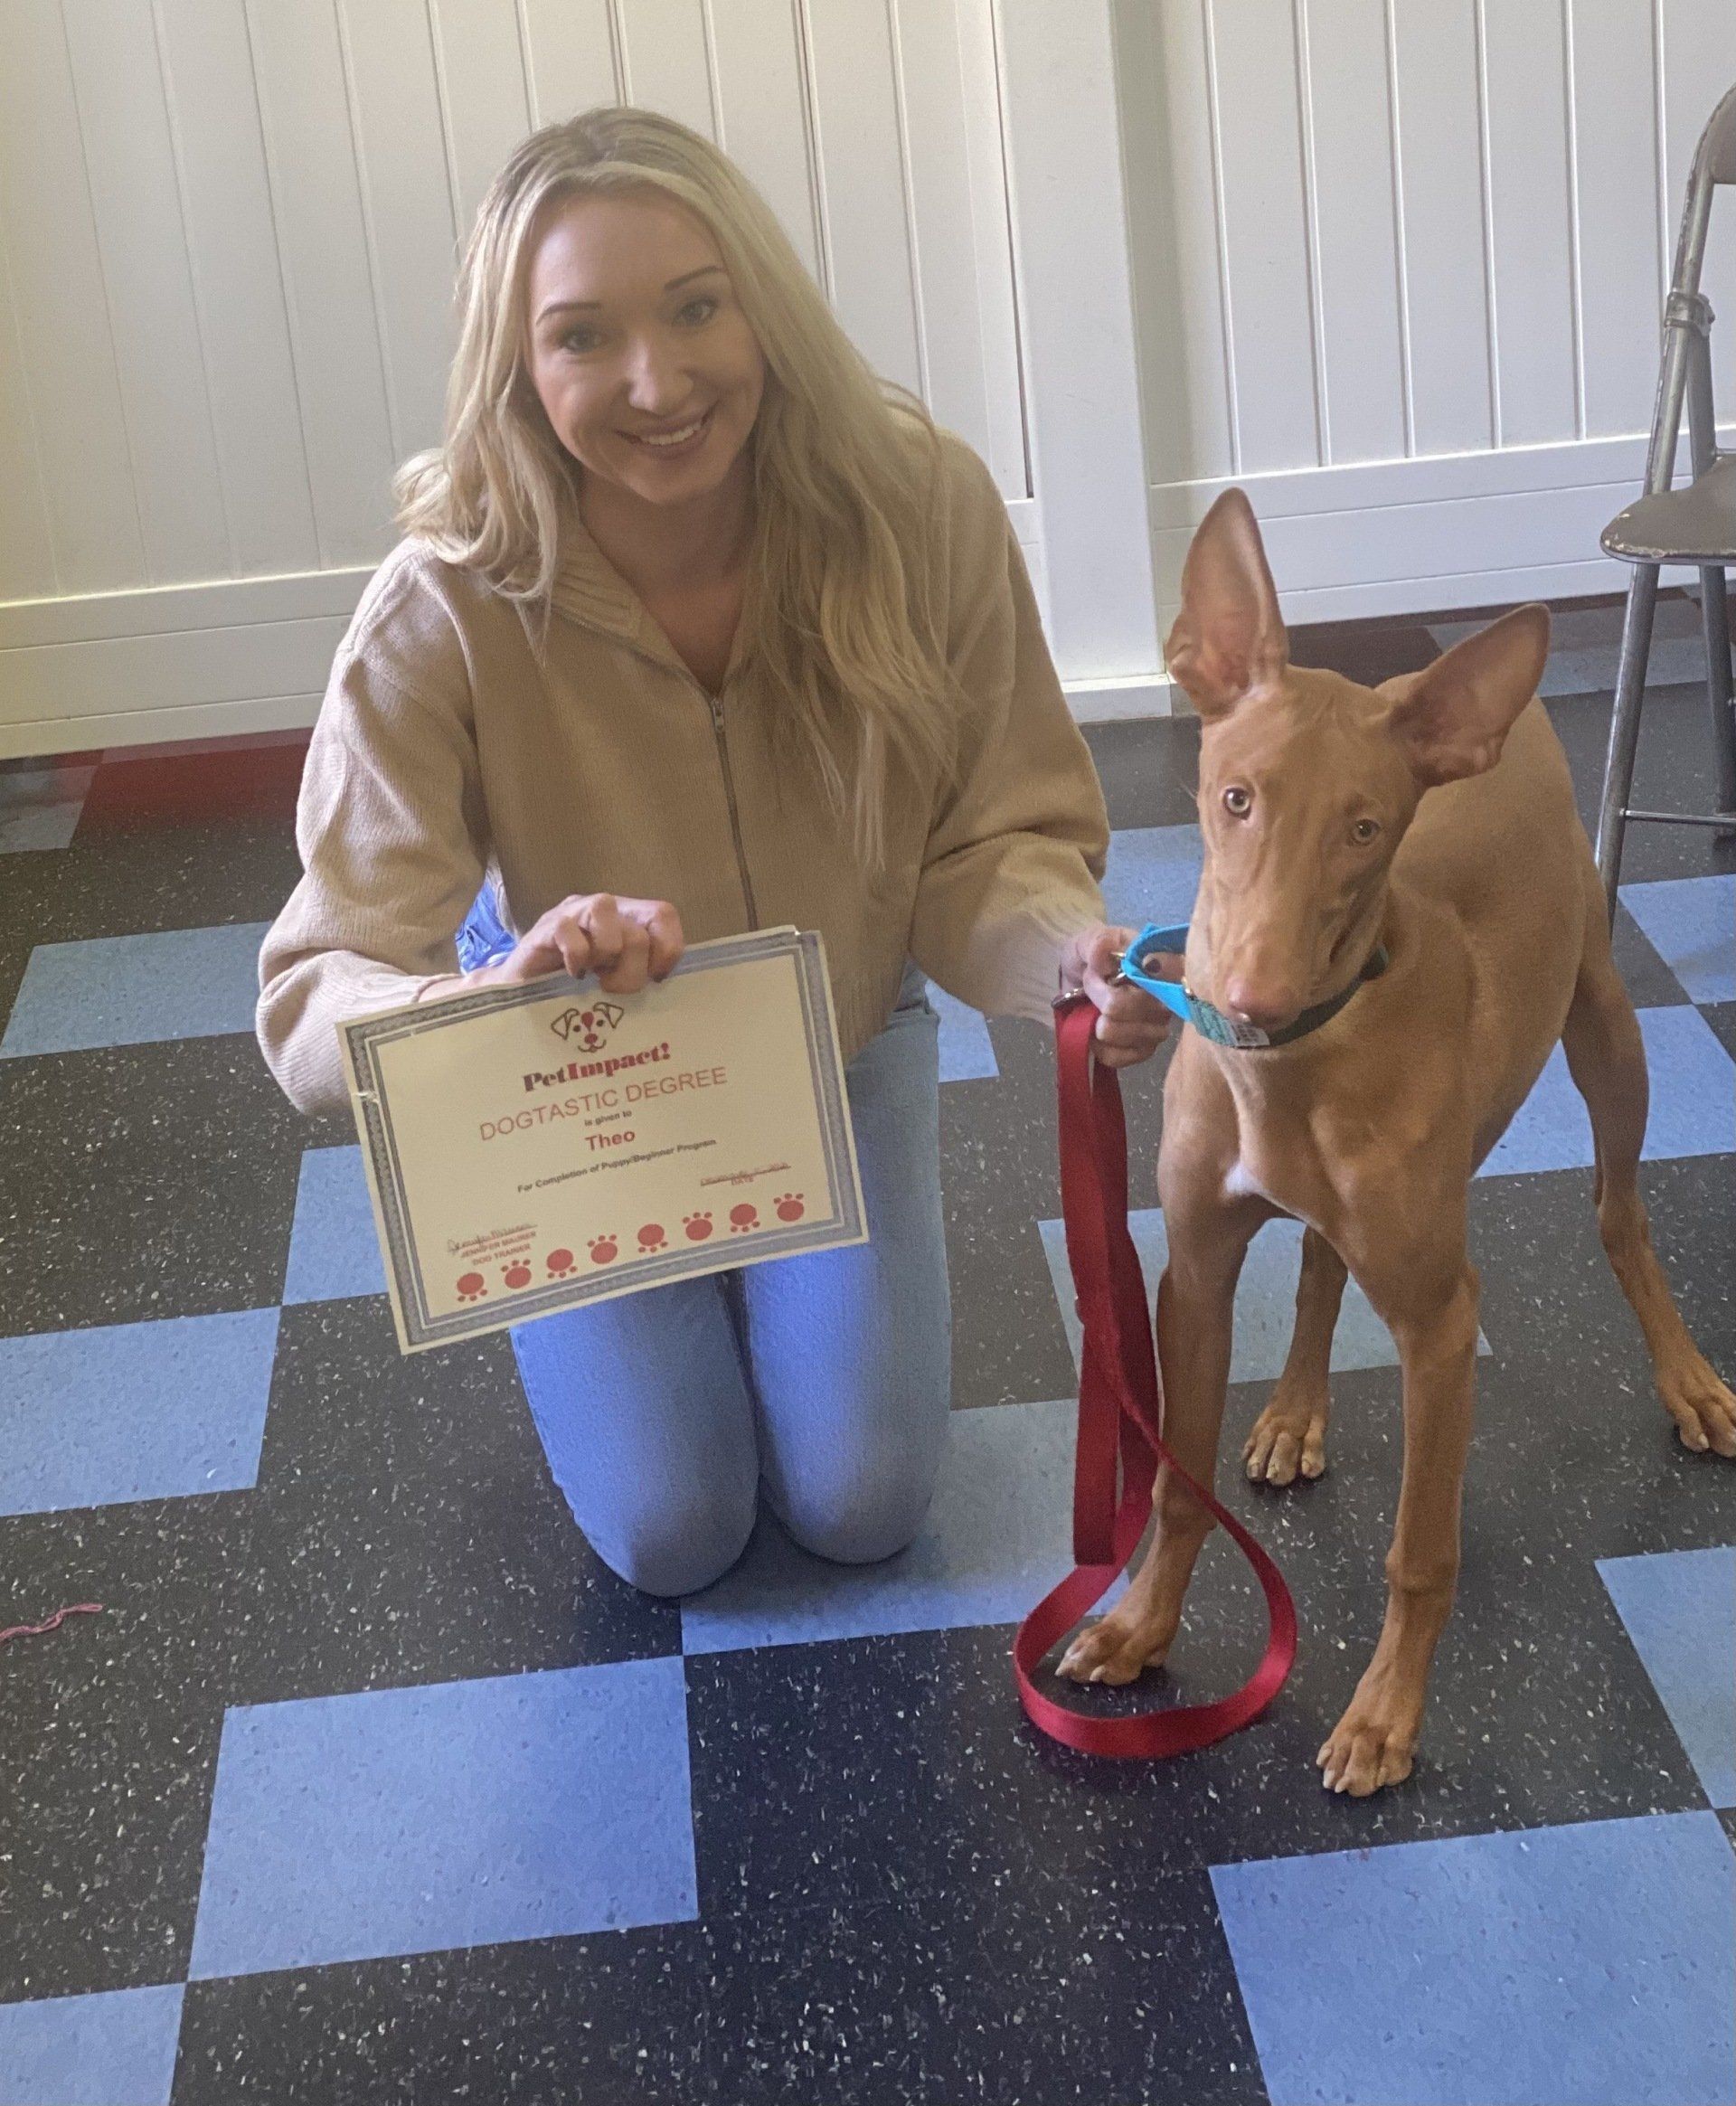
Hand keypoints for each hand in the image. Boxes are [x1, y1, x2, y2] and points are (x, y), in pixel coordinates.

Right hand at [471, 893, 684, 994]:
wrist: (519, 992)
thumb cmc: (574, 988)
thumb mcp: (616, 979)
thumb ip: (641, 972)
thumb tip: (663, 982)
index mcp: (626, 918)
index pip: (663, 915)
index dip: (668, 948)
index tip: (656, 979)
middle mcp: (603, 910)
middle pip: (638, 930)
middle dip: (633, 971)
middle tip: (613, 988)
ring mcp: (573, 913)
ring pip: (608, 918)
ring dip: (606, 956)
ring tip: (593, 978)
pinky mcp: (545, 927)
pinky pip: (570, 933)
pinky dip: (576, 959)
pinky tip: (572, 975)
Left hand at [1060, 922, 1174, 1068]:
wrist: (1074, 987)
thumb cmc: (1090, 959)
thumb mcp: (1088, 941)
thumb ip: (1097, 943)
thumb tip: (1104, 954)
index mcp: (1164, 965)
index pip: (1178, 970)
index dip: (1157, 972)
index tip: (1123, 970)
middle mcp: (1169, 999)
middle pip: (1138, 1007)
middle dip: (1103, 997)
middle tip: (1092, 985)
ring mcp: (1158, 1028)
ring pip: (1124, 1033)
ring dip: (1097, 1021)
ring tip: (1093, 1008)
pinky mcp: (1143, 1052)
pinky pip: (1118, 1056)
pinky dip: (1098, 1045)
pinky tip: (1094, 1033)